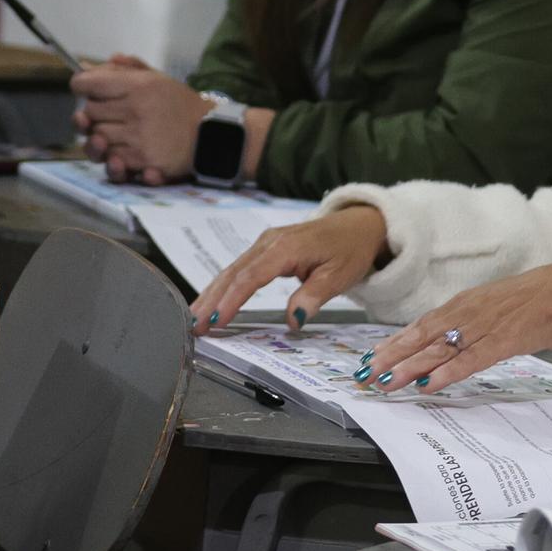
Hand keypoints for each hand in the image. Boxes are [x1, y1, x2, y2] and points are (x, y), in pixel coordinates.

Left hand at [71, 55, 205, 182]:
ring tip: (112, 136)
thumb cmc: (181, 105)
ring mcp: (137, 137)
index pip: (89, 83)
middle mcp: (134, 110)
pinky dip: (113, 159)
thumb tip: (88, 64)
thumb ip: (124, 69)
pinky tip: (121, 154)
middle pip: (88, 112)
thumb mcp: (157, 78)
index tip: (84, 89)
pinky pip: (111, 161)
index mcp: (137, 86)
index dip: (81, 85)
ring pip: (95, 139)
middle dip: (91, 113)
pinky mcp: (142, 161)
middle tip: (105, 114)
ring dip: (99, 139)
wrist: (211, 135)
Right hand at [189, 206, 389, 332]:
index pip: (250, 277)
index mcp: (285, 248)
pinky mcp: (265, 249)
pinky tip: (212, 301)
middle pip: (233, 273)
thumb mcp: (339, 275)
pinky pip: (239, 269)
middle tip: (193, 325)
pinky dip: (223, 286)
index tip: (216, 321)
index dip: (231, 300)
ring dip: (212, 294)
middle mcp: (269, 242)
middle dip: (211, 299)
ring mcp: (265, 243)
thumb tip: (292, 321)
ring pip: (232, 270)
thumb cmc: (349, 249)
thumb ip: (312, 296)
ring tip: (194, 317)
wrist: (357, 225)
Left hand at [359, 262, 551, 394]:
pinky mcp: (501, 341)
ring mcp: (482, 327)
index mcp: (464, 304)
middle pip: (420, 337)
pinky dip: (446, 373)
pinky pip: (468, 360)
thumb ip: (475, 322)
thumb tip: (455, 342)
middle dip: (391, 355)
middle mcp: (466, 313)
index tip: (374, 356)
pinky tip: (428, 385)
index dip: (396, 342)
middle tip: (365, 373)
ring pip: (437, 349)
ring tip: (384, 382)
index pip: (421, 326)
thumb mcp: (497, 308)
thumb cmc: (538, 300)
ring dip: (408, 367)